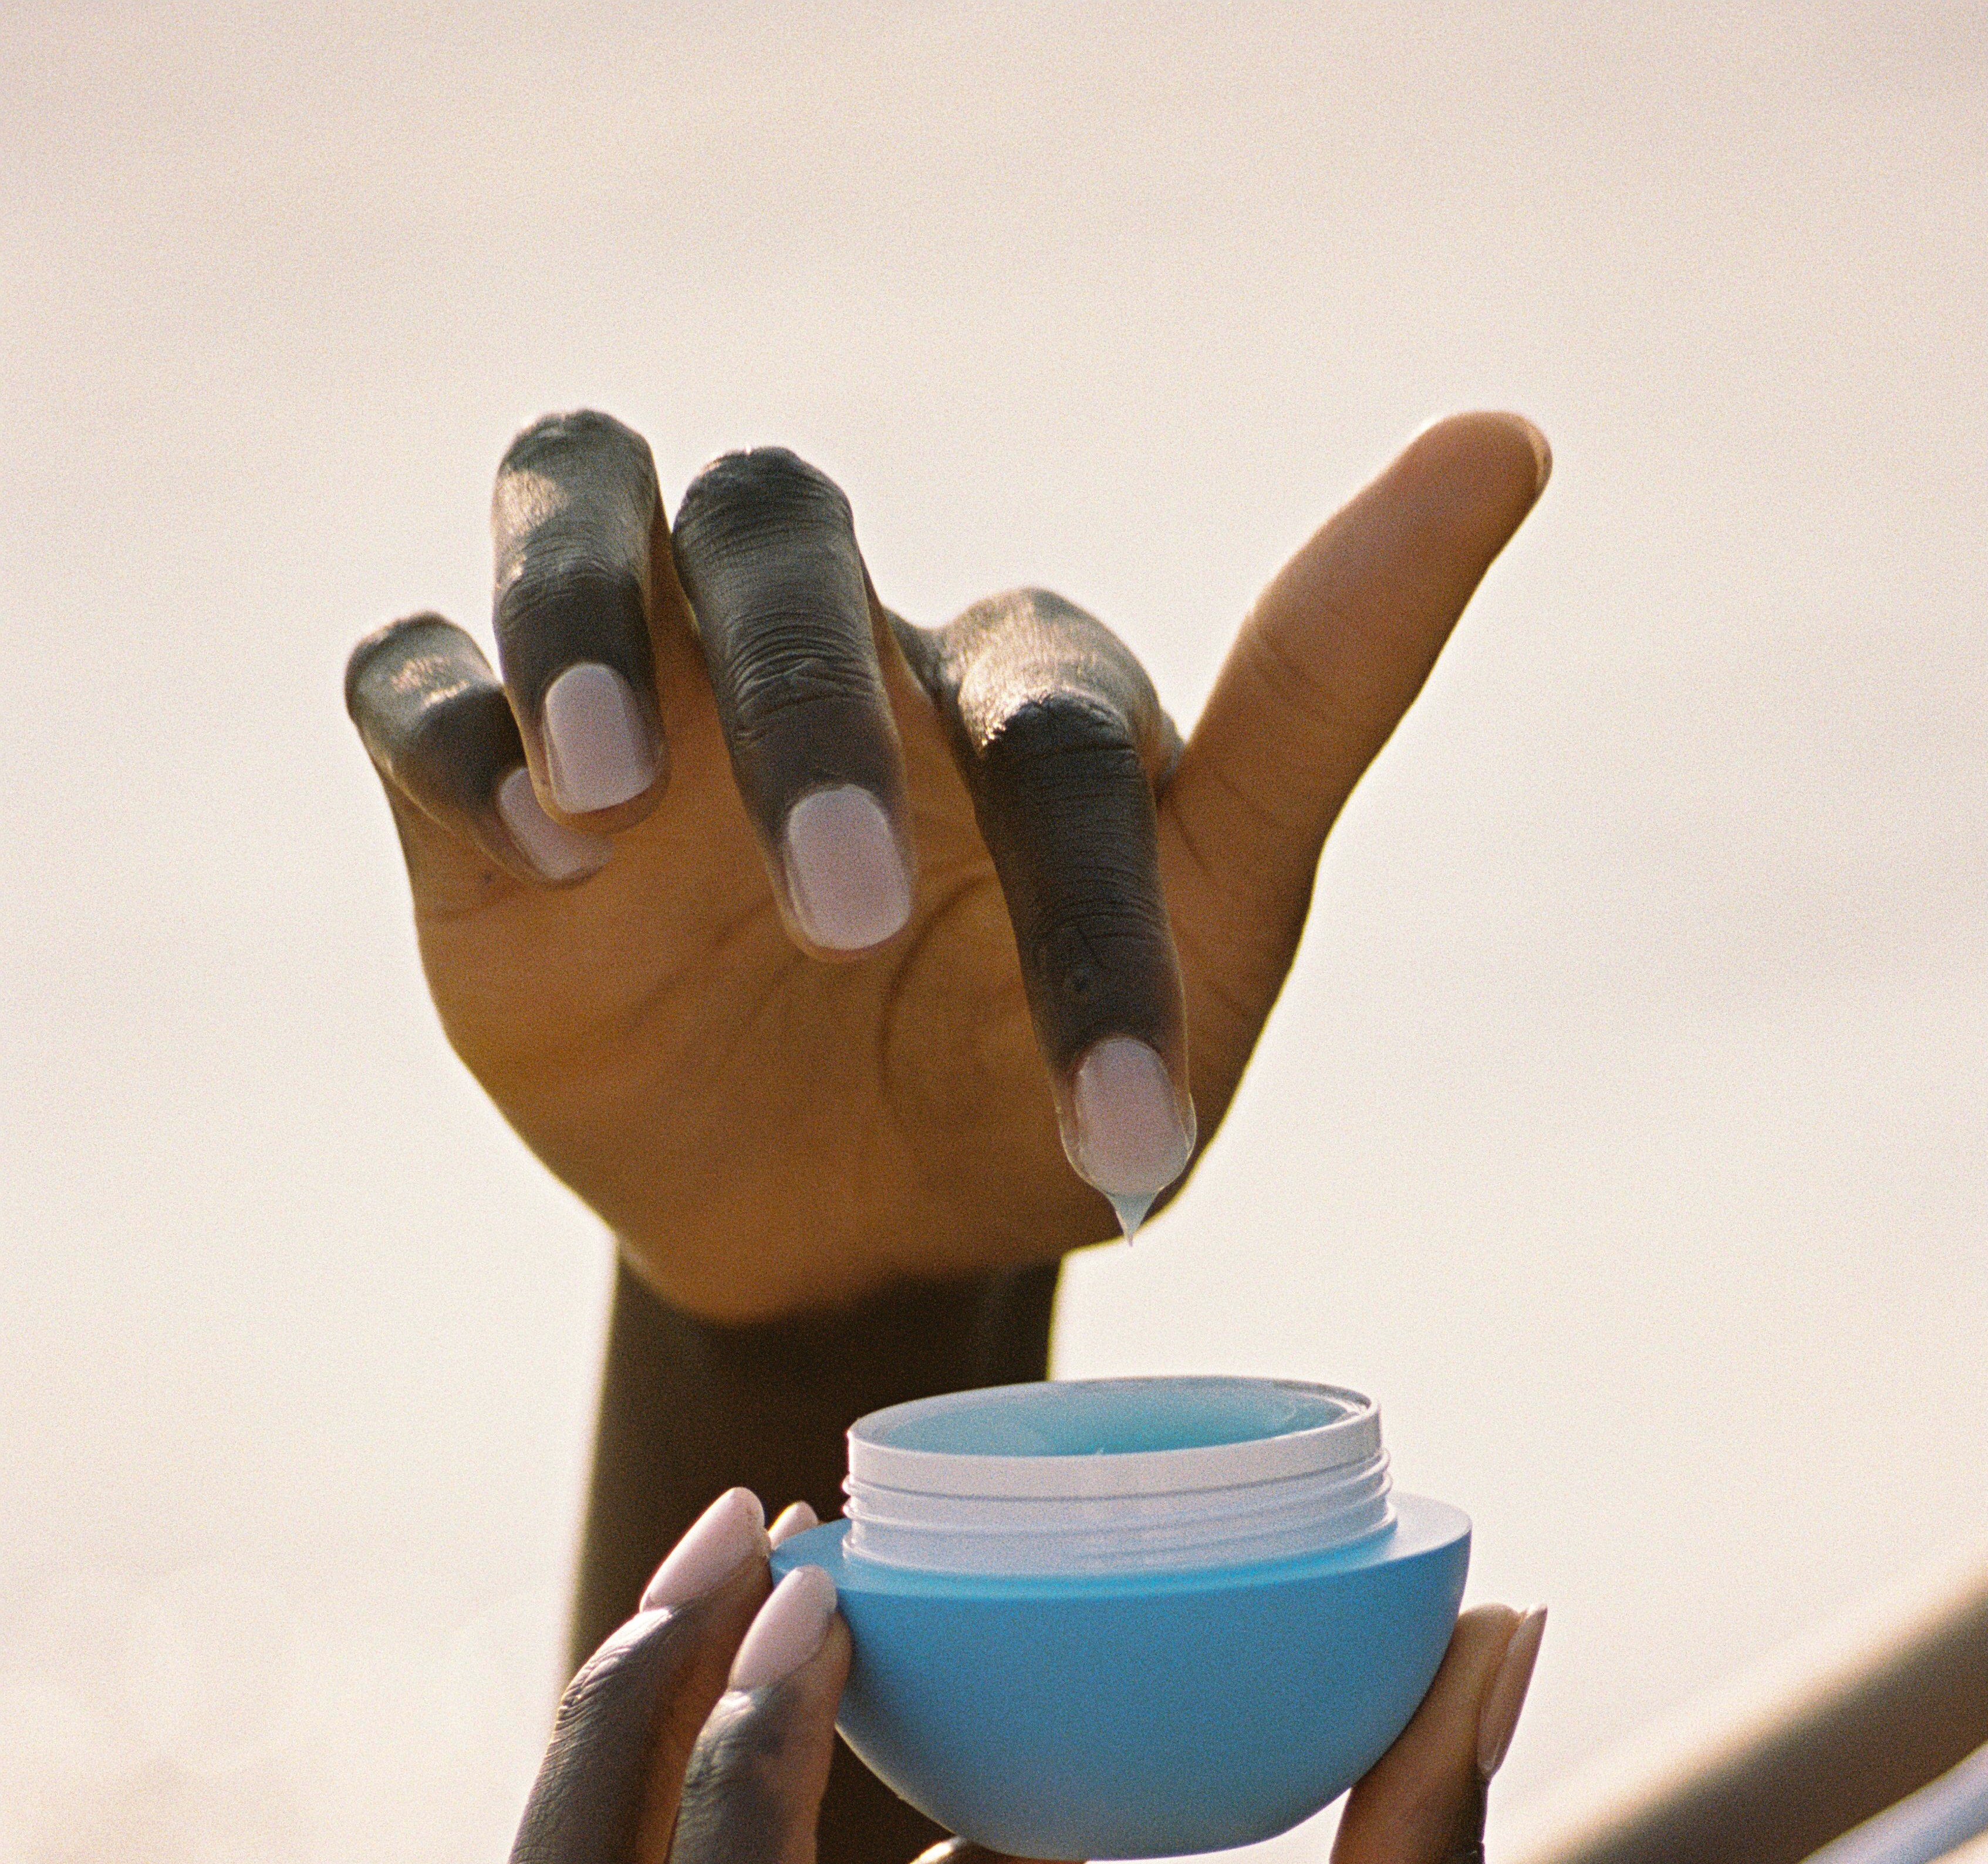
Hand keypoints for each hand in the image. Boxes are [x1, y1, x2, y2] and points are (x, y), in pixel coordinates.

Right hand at [347, 412, 1547, 1321]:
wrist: (858, 1244)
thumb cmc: (1041, 1087)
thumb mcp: (1211, 939)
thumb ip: (1332, 695)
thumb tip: (1508, 432)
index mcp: (1004, 690)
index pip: (1047, 722)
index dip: (1092, 921)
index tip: (1128, 1139)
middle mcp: (821, 652)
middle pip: (779, 532)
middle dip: (802, 709)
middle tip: (842, 924)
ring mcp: (642, 708)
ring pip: (574, 504)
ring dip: (583, 624)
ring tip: (608, 802)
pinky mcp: (483, 801)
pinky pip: (416, 682)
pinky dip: (455, 727)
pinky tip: (529, 842)